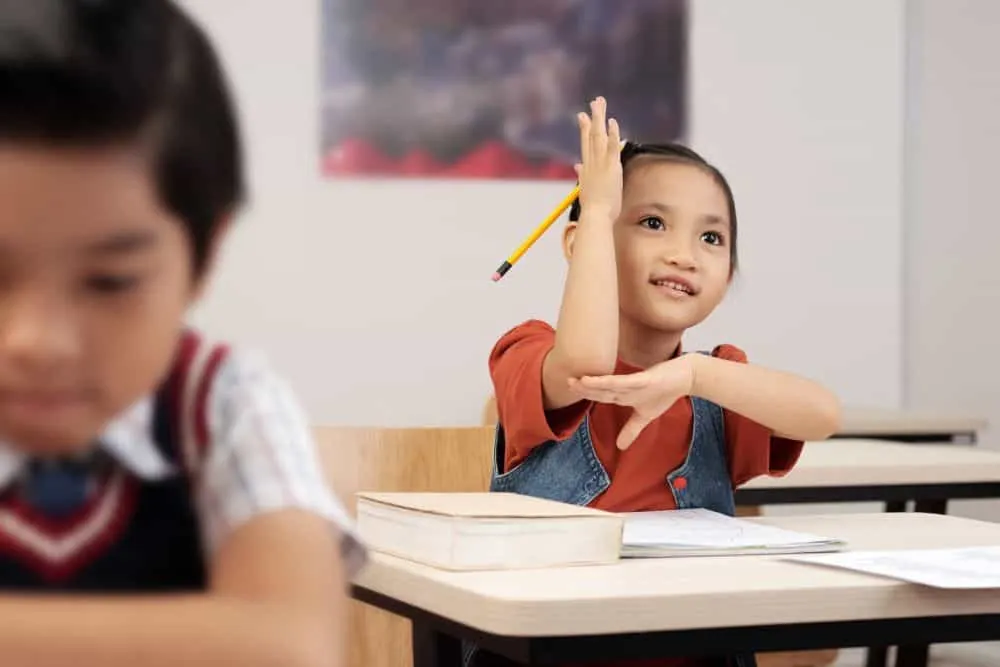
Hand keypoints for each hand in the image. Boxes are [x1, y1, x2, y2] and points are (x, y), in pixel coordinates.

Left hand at [568, 356, 695, 449]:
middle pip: (601, 388)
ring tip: (578, 382)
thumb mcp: (645, 416)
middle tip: (566, 383)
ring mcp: (635, 382)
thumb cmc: (664, 392)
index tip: (569, 392)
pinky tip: (603, 381)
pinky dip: (613, 382)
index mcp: (623, 394)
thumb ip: (631, 430)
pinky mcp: (646, 379)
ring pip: (610, 384)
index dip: (586, 394)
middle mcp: (625, 386)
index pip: (600, 395)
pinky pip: (627, 382)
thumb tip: (620, 447)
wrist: (685, 376)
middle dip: (584, 387)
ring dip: (595, 383)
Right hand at [575, 96, 622, 222]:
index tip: (582, 116)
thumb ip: (582, 175)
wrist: (595, 215)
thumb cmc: (593, 208)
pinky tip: (613, 122)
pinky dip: (612, 134)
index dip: (584, 128)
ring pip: (599, 136)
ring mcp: (600, 163)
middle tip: (595, 102)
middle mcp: (591, 162)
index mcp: (586, 168)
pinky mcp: (611, 167)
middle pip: (591, 135)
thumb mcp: (586, 189)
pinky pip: (612, 146)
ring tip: (600, 103)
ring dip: (600, 118)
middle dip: (593, 117)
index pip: (585, 143)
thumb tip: (576, 167)